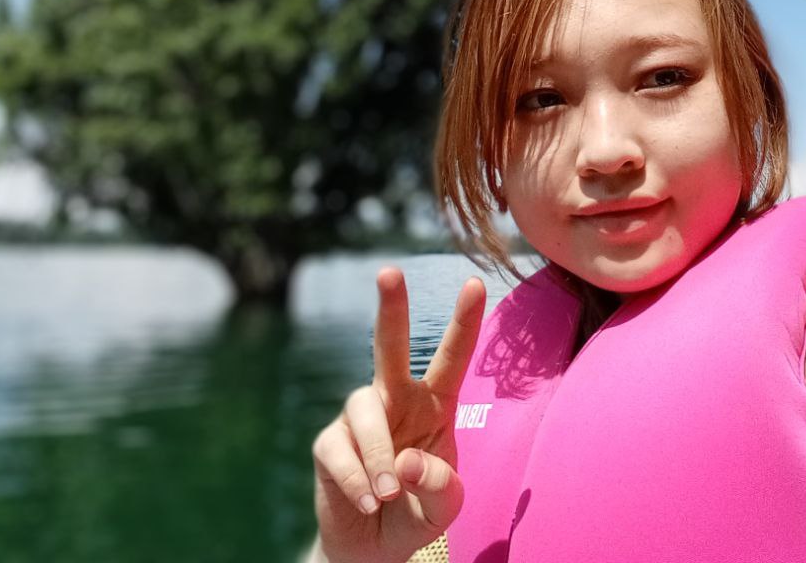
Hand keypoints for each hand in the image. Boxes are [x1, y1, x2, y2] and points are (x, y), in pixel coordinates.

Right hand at [312, 267, 485, 562]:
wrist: (374, 549)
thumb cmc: (418, 514)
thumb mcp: (446, 507)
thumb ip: (440, 484)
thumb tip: (407, 460)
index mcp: (435, 405)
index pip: (452, 357)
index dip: (464, 322)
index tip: (476, 283)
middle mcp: (395, 400)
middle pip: (389, 346)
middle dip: (390, 308)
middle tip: (389, 272)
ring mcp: (360, 419)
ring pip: (363, 409)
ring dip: (378, 456)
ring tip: (388, 494)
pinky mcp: (329, 445)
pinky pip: (339, 451)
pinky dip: (357, 480)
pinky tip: (369, 502)